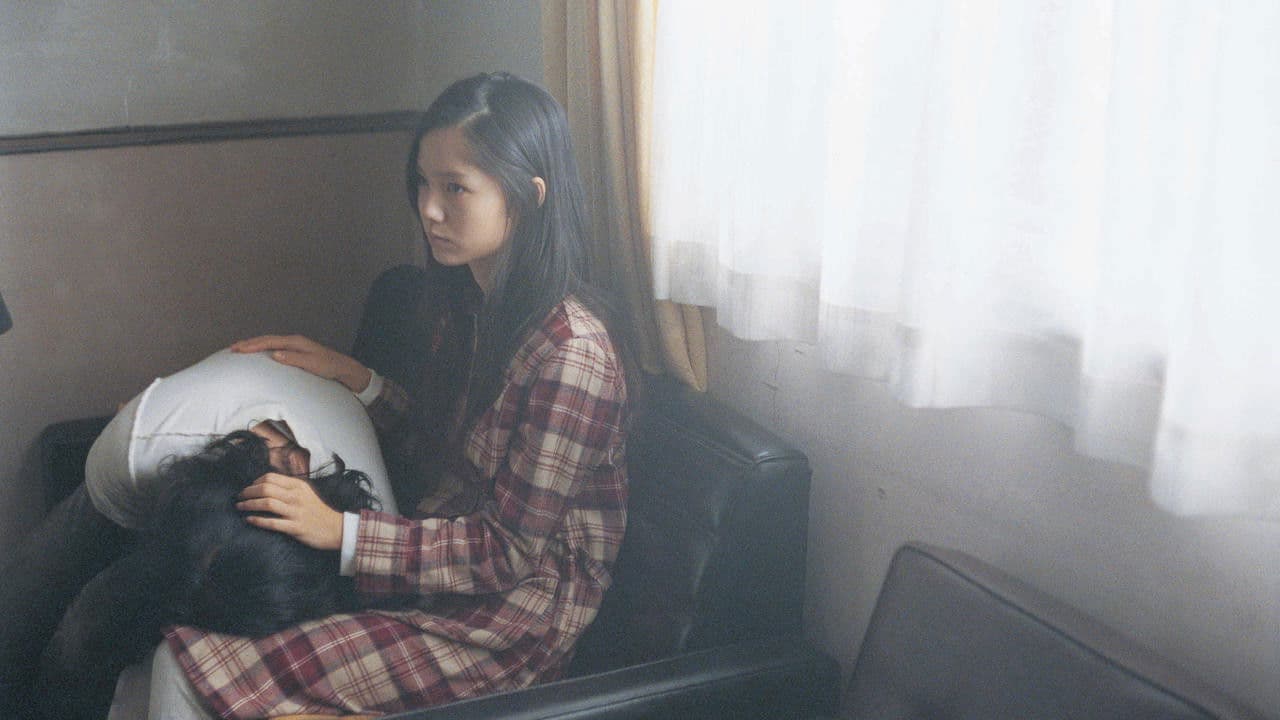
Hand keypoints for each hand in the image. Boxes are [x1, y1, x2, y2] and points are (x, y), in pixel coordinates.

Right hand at [231, 334, 371, 392]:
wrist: (343, 369)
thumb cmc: (329, 367)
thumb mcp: (312, 364)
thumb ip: (294, 359)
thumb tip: (275, 354)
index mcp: (295, 342)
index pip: (269, 341)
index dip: (252, 345)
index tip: (238, 349)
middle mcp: (293, 341)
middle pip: (266, 340)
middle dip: (249, 343)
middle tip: (232, 348)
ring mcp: (294, 346)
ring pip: (269, 343)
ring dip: (254, 346)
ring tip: (239, 350)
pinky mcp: (295, 353)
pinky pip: (274, 348)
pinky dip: (262, 350)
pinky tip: (257, 355)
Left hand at [237, 473, 343, 550]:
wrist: (336, 529)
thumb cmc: (317, 511)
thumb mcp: (306, 493)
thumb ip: (289, 488)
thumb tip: (265, 485)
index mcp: (298, 486)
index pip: (270, 478)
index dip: (254, 482)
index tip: (248, 488)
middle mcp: (296, 496)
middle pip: (265, 488)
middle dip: (247, 492)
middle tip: (239, 497)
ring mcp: (296, 512)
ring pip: (267, 503)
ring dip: (249, 504)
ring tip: (239, 506)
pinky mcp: (295, 527)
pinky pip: (272, 523)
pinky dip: (257, 520)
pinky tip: (249, 520)